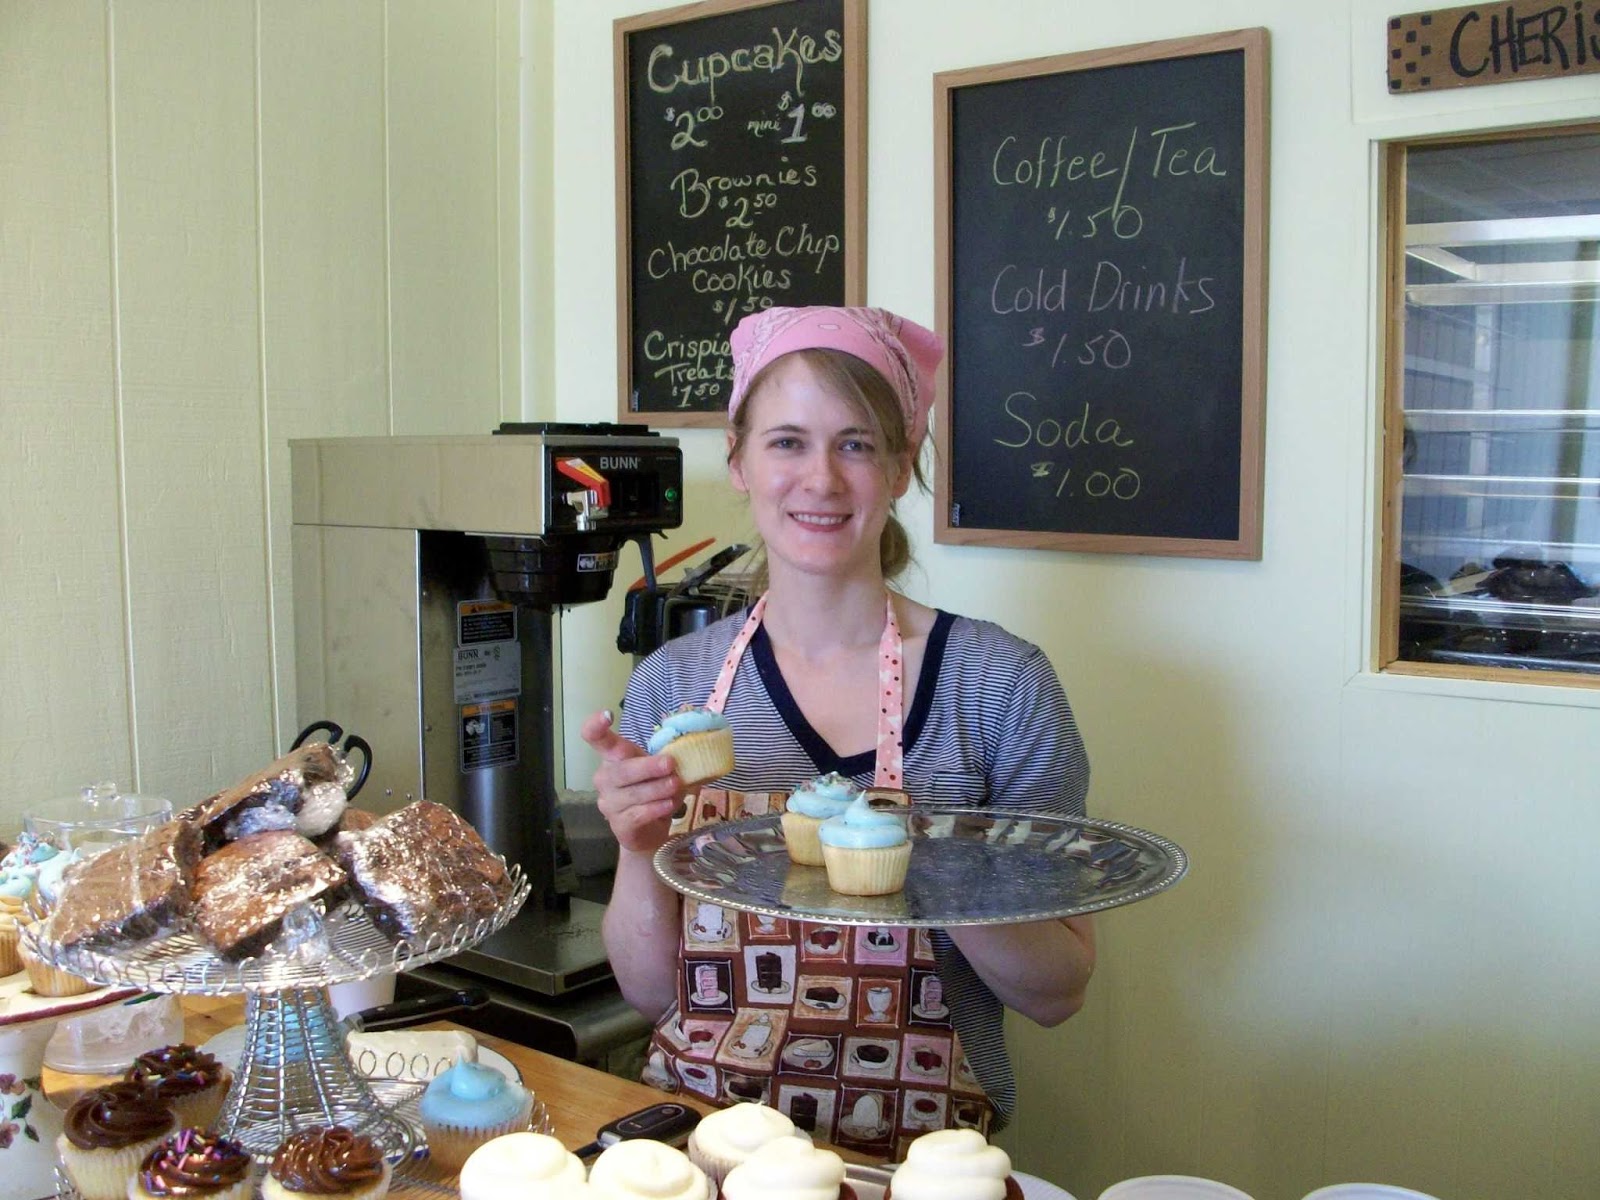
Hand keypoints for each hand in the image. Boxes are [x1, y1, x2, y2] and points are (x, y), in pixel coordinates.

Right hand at [581, 710, 683, 854]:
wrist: (649, 831)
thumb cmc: (653, 792)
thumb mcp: (661, 770)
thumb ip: (670, 758)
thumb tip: (693, 749)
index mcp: (613, 758)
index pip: (596, 739)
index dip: (596, 726)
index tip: (607, 715)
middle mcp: (605, 779)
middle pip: (620, 770)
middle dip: (647, 767)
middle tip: (670, 764)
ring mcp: (609, 803)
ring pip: (632, 793)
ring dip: (657, 788)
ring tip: (675, 785)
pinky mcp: (619, 824)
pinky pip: (637, 814)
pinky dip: (655, 808)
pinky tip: (669, 805)